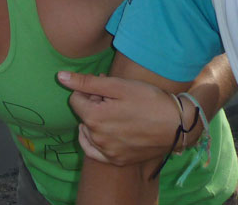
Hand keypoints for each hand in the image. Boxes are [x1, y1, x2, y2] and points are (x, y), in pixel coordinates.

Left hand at [58, 71, 181, 166]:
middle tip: (115, 98)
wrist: (177, 125)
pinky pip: (95, 152)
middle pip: (84, 115)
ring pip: (89, 131)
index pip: (76, 99)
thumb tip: (60, 77)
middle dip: (94, 104)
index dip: (89, 91)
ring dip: (97, 121)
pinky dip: (95, 141)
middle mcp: (97, 138)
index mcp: (94, 118)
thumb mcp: (118, 86)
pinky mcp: (117, 161)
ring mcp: (107, 152)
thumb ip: (87, 82)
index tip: (106, 88)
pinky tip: (105, 133)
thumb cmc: (148, 100)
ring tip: (117, 113)